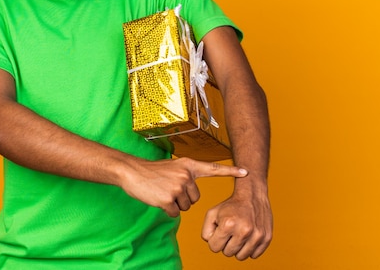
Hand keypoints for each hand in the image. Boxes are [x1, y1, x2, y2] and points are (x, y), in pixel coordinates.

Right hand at [120, 157, 247, 217]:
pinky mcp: (168, 199)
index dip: (231, 172)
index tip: (246, 173)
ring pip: (186, 207)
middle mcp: (185, 175)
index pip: (213, 169)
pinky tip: (158, 199)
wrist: (132, 172)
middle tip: (168, 188)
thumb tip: (193, 194)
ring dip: (175, 204)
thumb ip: (186, 176)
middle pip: (195, 198)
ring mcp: (177, 187)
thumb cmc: (152, 172)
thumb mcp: (173, 168)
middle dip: (183, 198)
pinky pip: (175, 213)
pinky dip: (167, 210)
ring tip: (162, 191)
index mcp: (188, 166)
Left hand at [201, 189, 272, 259]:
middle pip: (227, 253)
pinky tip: (248, 236)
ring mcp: (257, 235)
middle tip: (230, 231)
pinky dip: (249, 248)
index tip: (220, 230)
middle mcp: (244, 231)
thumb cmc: (230, 206)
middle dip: (226, 243)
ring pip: (241, 257)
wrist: (252, 195)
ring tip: (239, 233)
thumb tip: (212, 245)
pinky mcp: (266, 238)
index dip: (215, 239)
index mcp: (228, 224)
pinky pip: (254, 255)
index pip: (214, 248)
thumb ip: (206, 232)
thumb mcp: (212, 214)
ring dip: (238, 247)